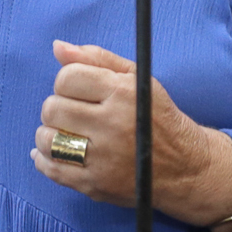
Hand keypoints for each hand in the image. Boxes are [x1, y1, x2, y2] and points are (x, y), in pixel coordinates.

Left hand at [33, 39, 231, 231]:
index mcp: (122, 93)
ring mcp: (103, 158)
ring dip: (50, 134)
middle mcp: (112, 125)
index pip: (66, 78)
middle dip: (58, 108)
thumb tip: (58, 47)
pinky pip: (52, 169)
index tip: (77, 91)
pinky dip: (46, 160)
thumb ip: (96, 59)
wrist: (185, 167)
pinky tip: (59, 153)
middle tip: (74, 114)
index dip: (66, 82)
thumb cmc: (156, 118)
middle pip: (53, 108)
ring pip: (47, 139)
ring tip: (68, 134)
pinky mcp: (96, 184)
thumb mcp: (135, 79)